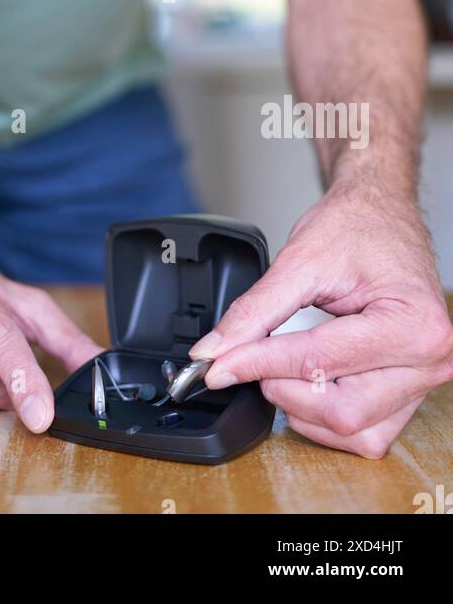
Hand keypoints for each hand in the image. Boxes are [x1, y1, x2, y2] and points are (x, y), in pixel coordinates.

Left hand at [188, 185, 452, 456]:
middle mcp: (430, 359)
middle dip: (284, 390)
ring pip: (356, 431)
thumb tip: (214, 351)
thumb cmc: (357, 227)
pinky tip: (304, 387)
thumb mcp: (300, 260)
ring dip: (306, 410)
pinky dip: (327, 418)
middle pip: (342, 410)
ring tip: (279, 371)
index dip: (259, 364)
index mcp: (413, 324)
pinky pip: (369, 431)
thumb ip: (255, 311)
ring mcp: (424, 379)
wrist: (381, 213)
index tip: (218, 366)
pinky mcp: (410, 390)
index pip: (320, 362)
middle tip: (250, 361)